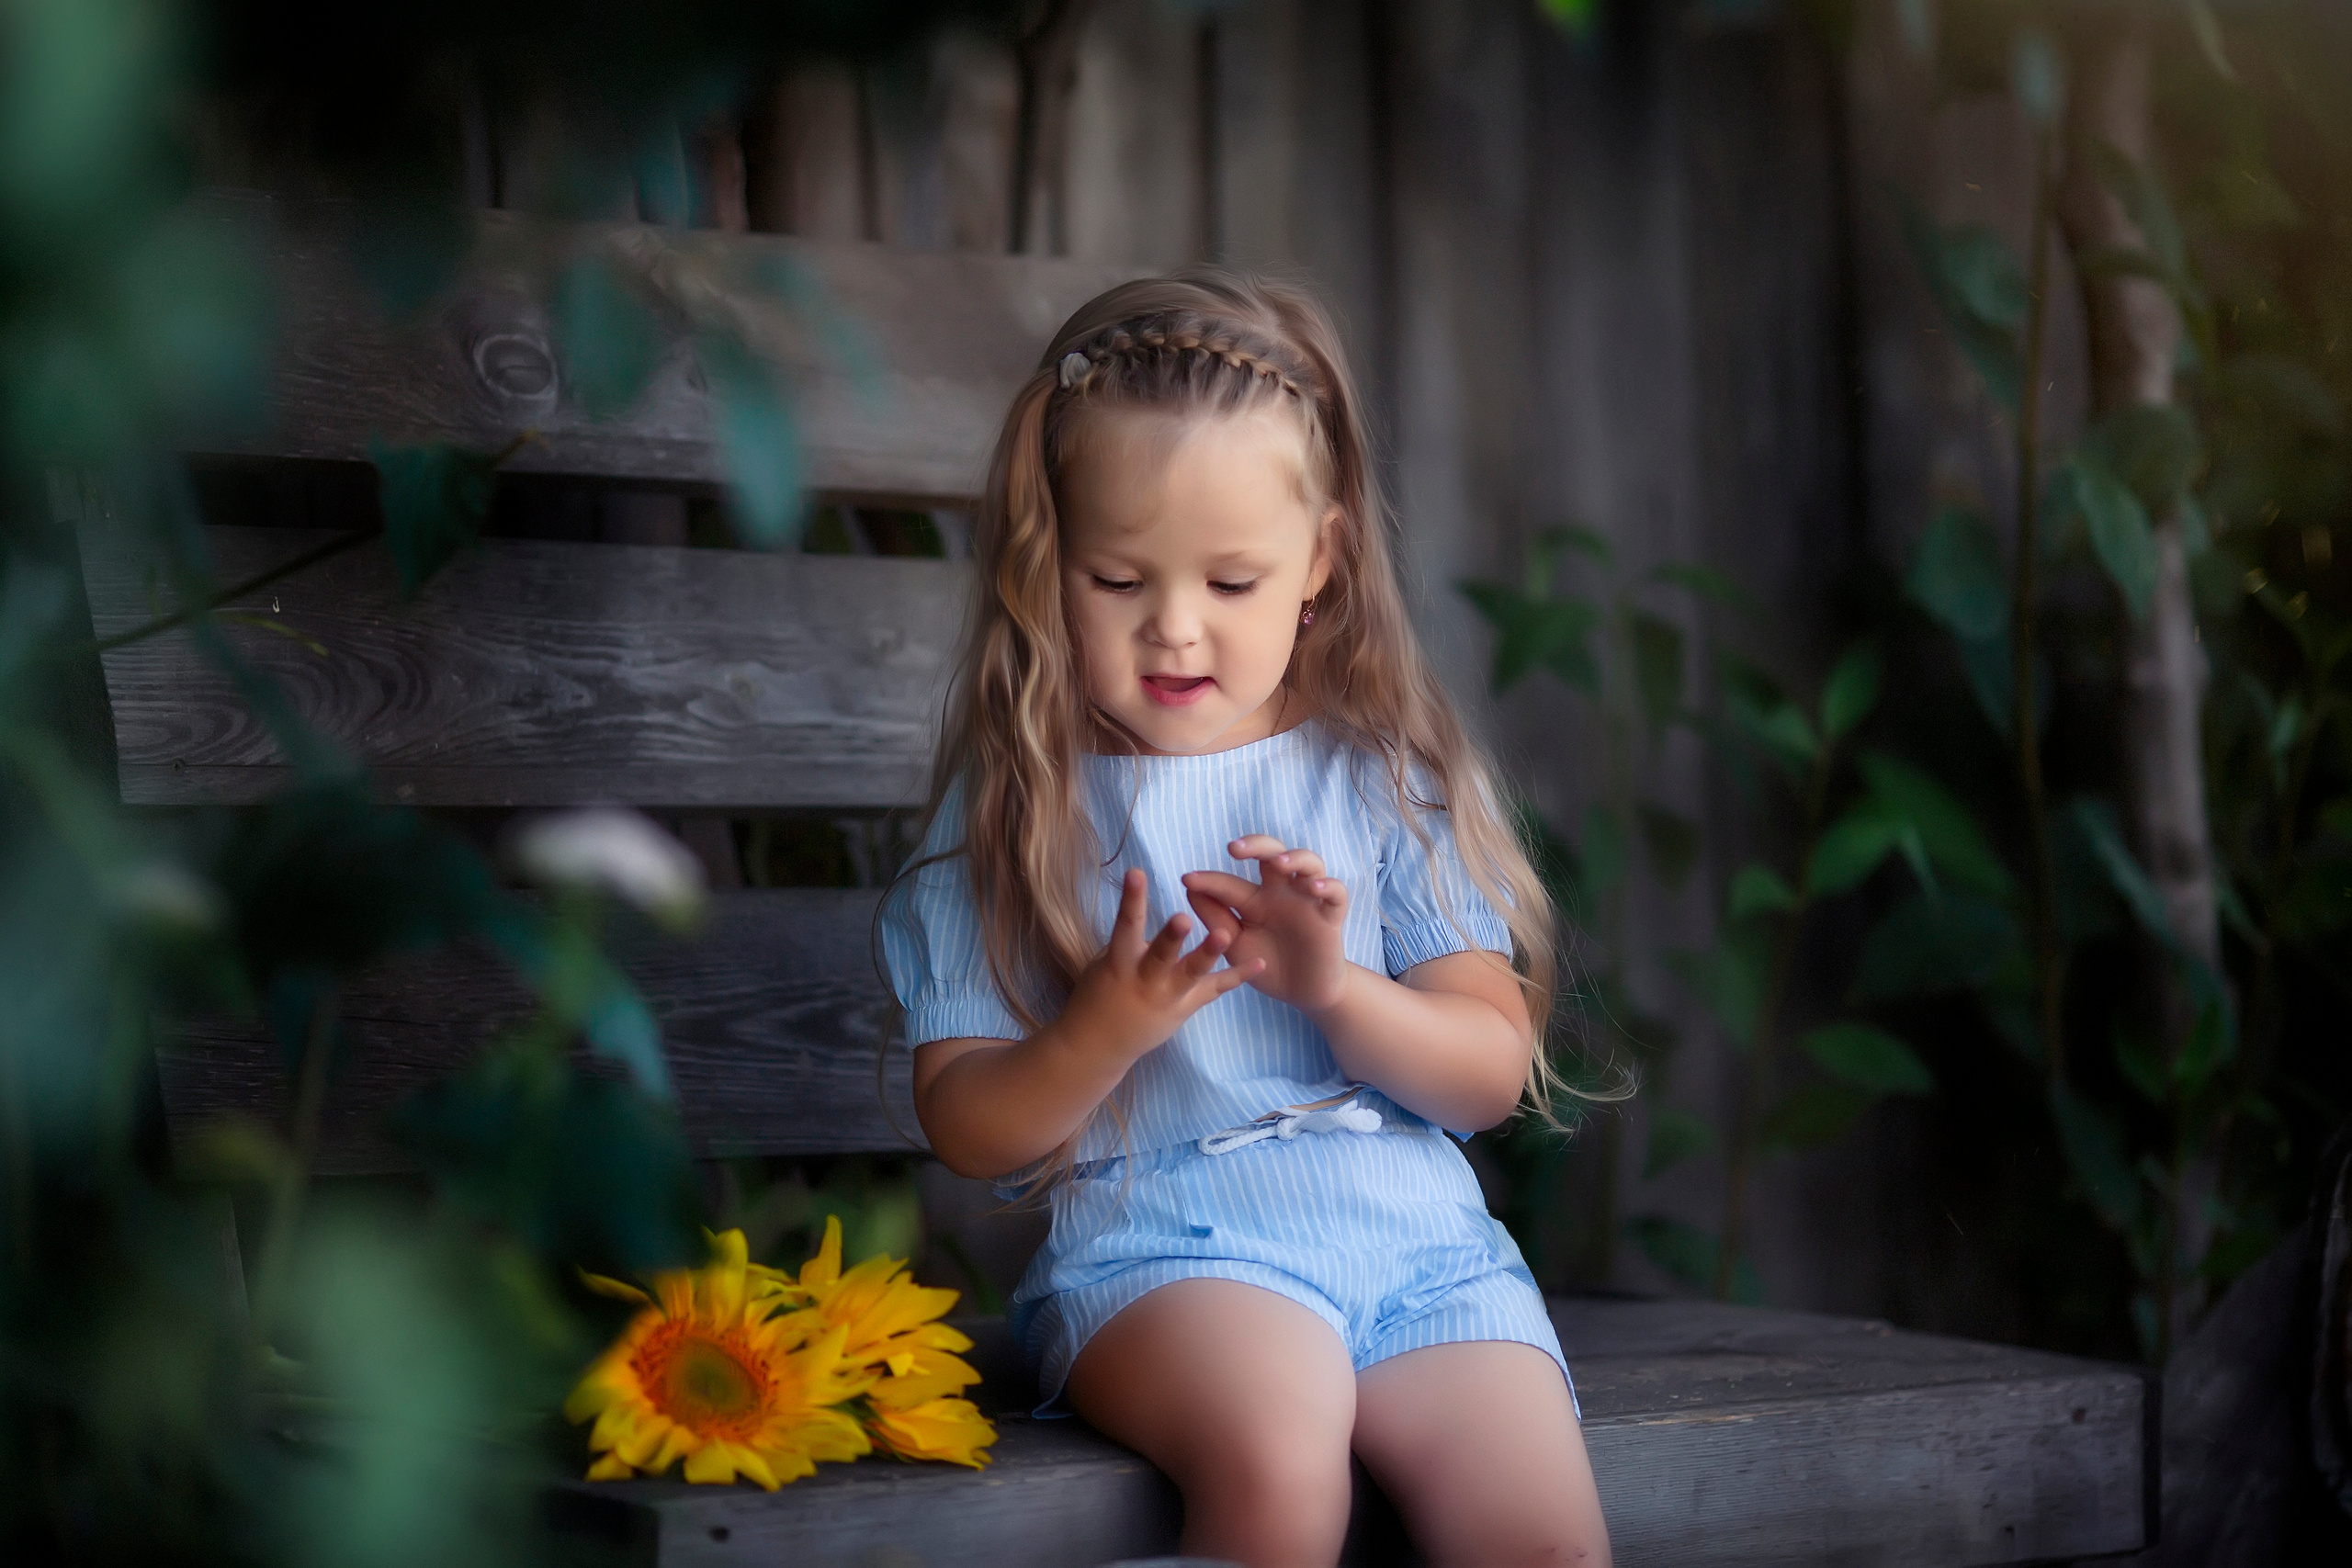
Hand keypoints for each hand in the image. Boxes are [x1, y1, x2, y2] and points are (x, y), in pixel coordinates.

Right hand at [1062, 868, 1261, 1060]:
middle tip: (1184, 918)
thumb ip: (1127, 940)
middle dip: (1171, 937)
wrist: (1100, 1044)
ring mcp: (1169, 995)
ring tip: (1226, 934)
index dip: (1131, 899)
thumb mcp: (1105, 963)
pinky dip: (1238, 976)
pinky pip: (1215, 989)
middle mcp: (1145, 979)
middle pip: (1161, 955)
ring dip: (1209, 953)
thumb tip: (1139, 905)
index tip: (1136, 872)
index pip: (1125, 925)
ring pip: (1192, 973)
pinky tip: (1260, 962)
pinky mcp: (1186, 1007)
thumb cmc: (1099, 994)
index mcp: (1120, 962)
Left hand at [1182, 836, 1349, 1016]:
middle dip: (1255, 845)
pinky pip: (1337, 893)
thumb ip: (1216, 919)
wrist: (1302, 993)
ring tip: (1279, 864)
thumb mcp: (1236, 945)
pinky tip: (1314, 889)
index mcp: (1254, 899)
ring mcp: (1308, 900)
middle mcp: (1281, 892)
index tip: (1187, 880)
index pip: (1230, 882)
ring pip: (1308, 862)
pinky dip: (1328, 886)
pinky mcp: (1331, 915)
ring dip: (1295, 858)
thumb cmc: (1268, 964)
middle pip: (1272, 852)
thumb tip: (1190, 888)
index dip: (1209, 880)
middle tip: (1234, 849)